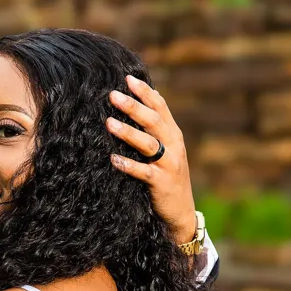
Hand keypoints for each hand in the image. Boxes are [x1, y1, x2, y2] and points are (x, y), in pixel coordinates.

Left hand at [107, 74, 196, 245]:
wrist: (181, 211)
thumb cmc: (168, 178)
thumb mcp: (166, 151)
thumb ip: (155, 131)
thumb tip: (137, 105)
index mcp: (173, 135)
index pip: (160, 107)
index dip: (145, 92)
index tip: (128, 79)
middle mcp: (174, 146)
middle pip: (153, 121)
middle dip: (133, 107)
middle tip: (113, 95)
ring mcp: (169, 165)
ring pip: (148, 144)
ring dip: (128, 132)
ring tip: (109, 123)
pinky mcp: (162, 183)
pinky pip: (144, 172)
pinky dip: (128, 165)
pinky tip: (113, 159)